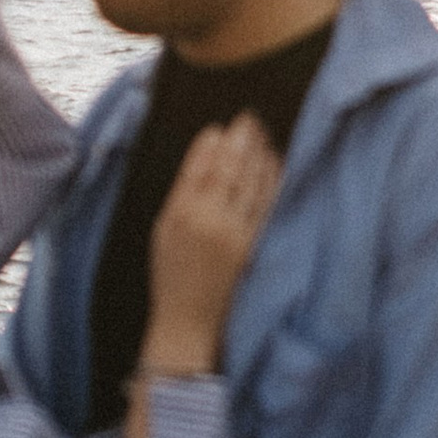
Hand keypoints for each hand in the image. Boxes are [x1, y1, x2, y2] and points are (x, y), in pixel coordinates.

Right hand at [144, 115, 281, 368]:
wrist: (188, 319)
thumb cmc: (171, 273)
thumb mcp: (163, 230)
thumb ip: (182, 193)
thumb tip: (203, 157)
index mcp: (180, 214)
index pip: (198, 168)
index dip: (210, 144)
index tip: (219, 126)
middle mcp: (208, 220)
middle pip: (228, 169)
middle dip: (240, 140)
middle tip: (248, 118)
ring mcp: (234, 233)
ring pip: (251, 183)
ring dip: (258, 154)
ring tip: (262, 134)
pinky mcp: (252, 245)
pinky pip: (266, 204)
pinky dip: (271, 180)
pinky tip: (274, 163)